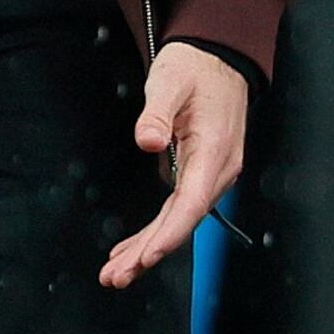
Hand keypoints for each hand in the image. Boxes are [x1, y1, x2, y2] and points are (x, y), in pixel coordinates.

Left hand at [100, 41, 246, 288]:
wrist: (218, 57)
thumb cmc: (194, 67)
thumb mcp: (170, 80)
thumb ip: (157, 111)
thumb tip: (148, 141)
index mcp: (213, 151)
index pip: (190, 204)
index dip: (168, 235)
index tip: (145, 258)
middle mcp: (217, 170)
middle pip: (182, 221)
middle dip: (149, 253)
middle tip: (114, 277)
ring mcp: (211, 174)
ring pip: (178, 220)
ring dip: (148, 248)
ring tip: (115, 272)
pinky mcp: (200, 172)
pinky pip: (177, 209)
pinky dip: (155, 231)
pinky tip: (133, 248)